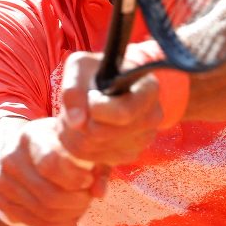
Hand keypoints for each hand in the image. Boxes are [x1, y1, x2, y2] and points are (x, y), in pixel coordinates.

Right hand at [0, 118, 98, 225]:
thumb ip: (96, 167)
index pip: (50, 164)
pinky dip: (58, 224)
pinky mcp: (2, 202)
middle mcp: (11, 157)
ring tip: (82, 206)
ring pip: (43, 211)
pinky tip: (70, 216)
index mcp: (31, 136)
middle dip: (76, 201)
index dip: (74, 178)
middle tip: (88, 198)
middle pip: (49, 193)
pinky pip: (35, 222)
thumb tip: (99, 192)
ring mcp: (3, 181)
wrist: (30, 157)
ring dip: (70, 214)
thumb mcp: (81, 149)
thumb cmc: (64, 149)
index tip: (89, 180)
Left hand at [57, 52, 163, 166]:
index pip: (123, 113)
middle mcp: (152, 117)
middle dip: (80, 121)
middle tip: (80, 106)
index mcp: (148, 89)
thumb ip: (73, 89)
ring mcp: (143, 139)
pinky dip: (82, 146)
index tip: (91, 95)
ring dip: (76, 134)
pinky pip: (95, 158)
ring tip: (81, 115)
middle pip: (102, 134)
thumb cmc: (96, 72)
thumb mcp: (80, 67)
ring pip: (94, 149)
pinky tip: (87, 129)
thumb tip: (77, 122)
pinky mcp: (130, 154)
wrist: (109, 85)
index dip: (97, 108)